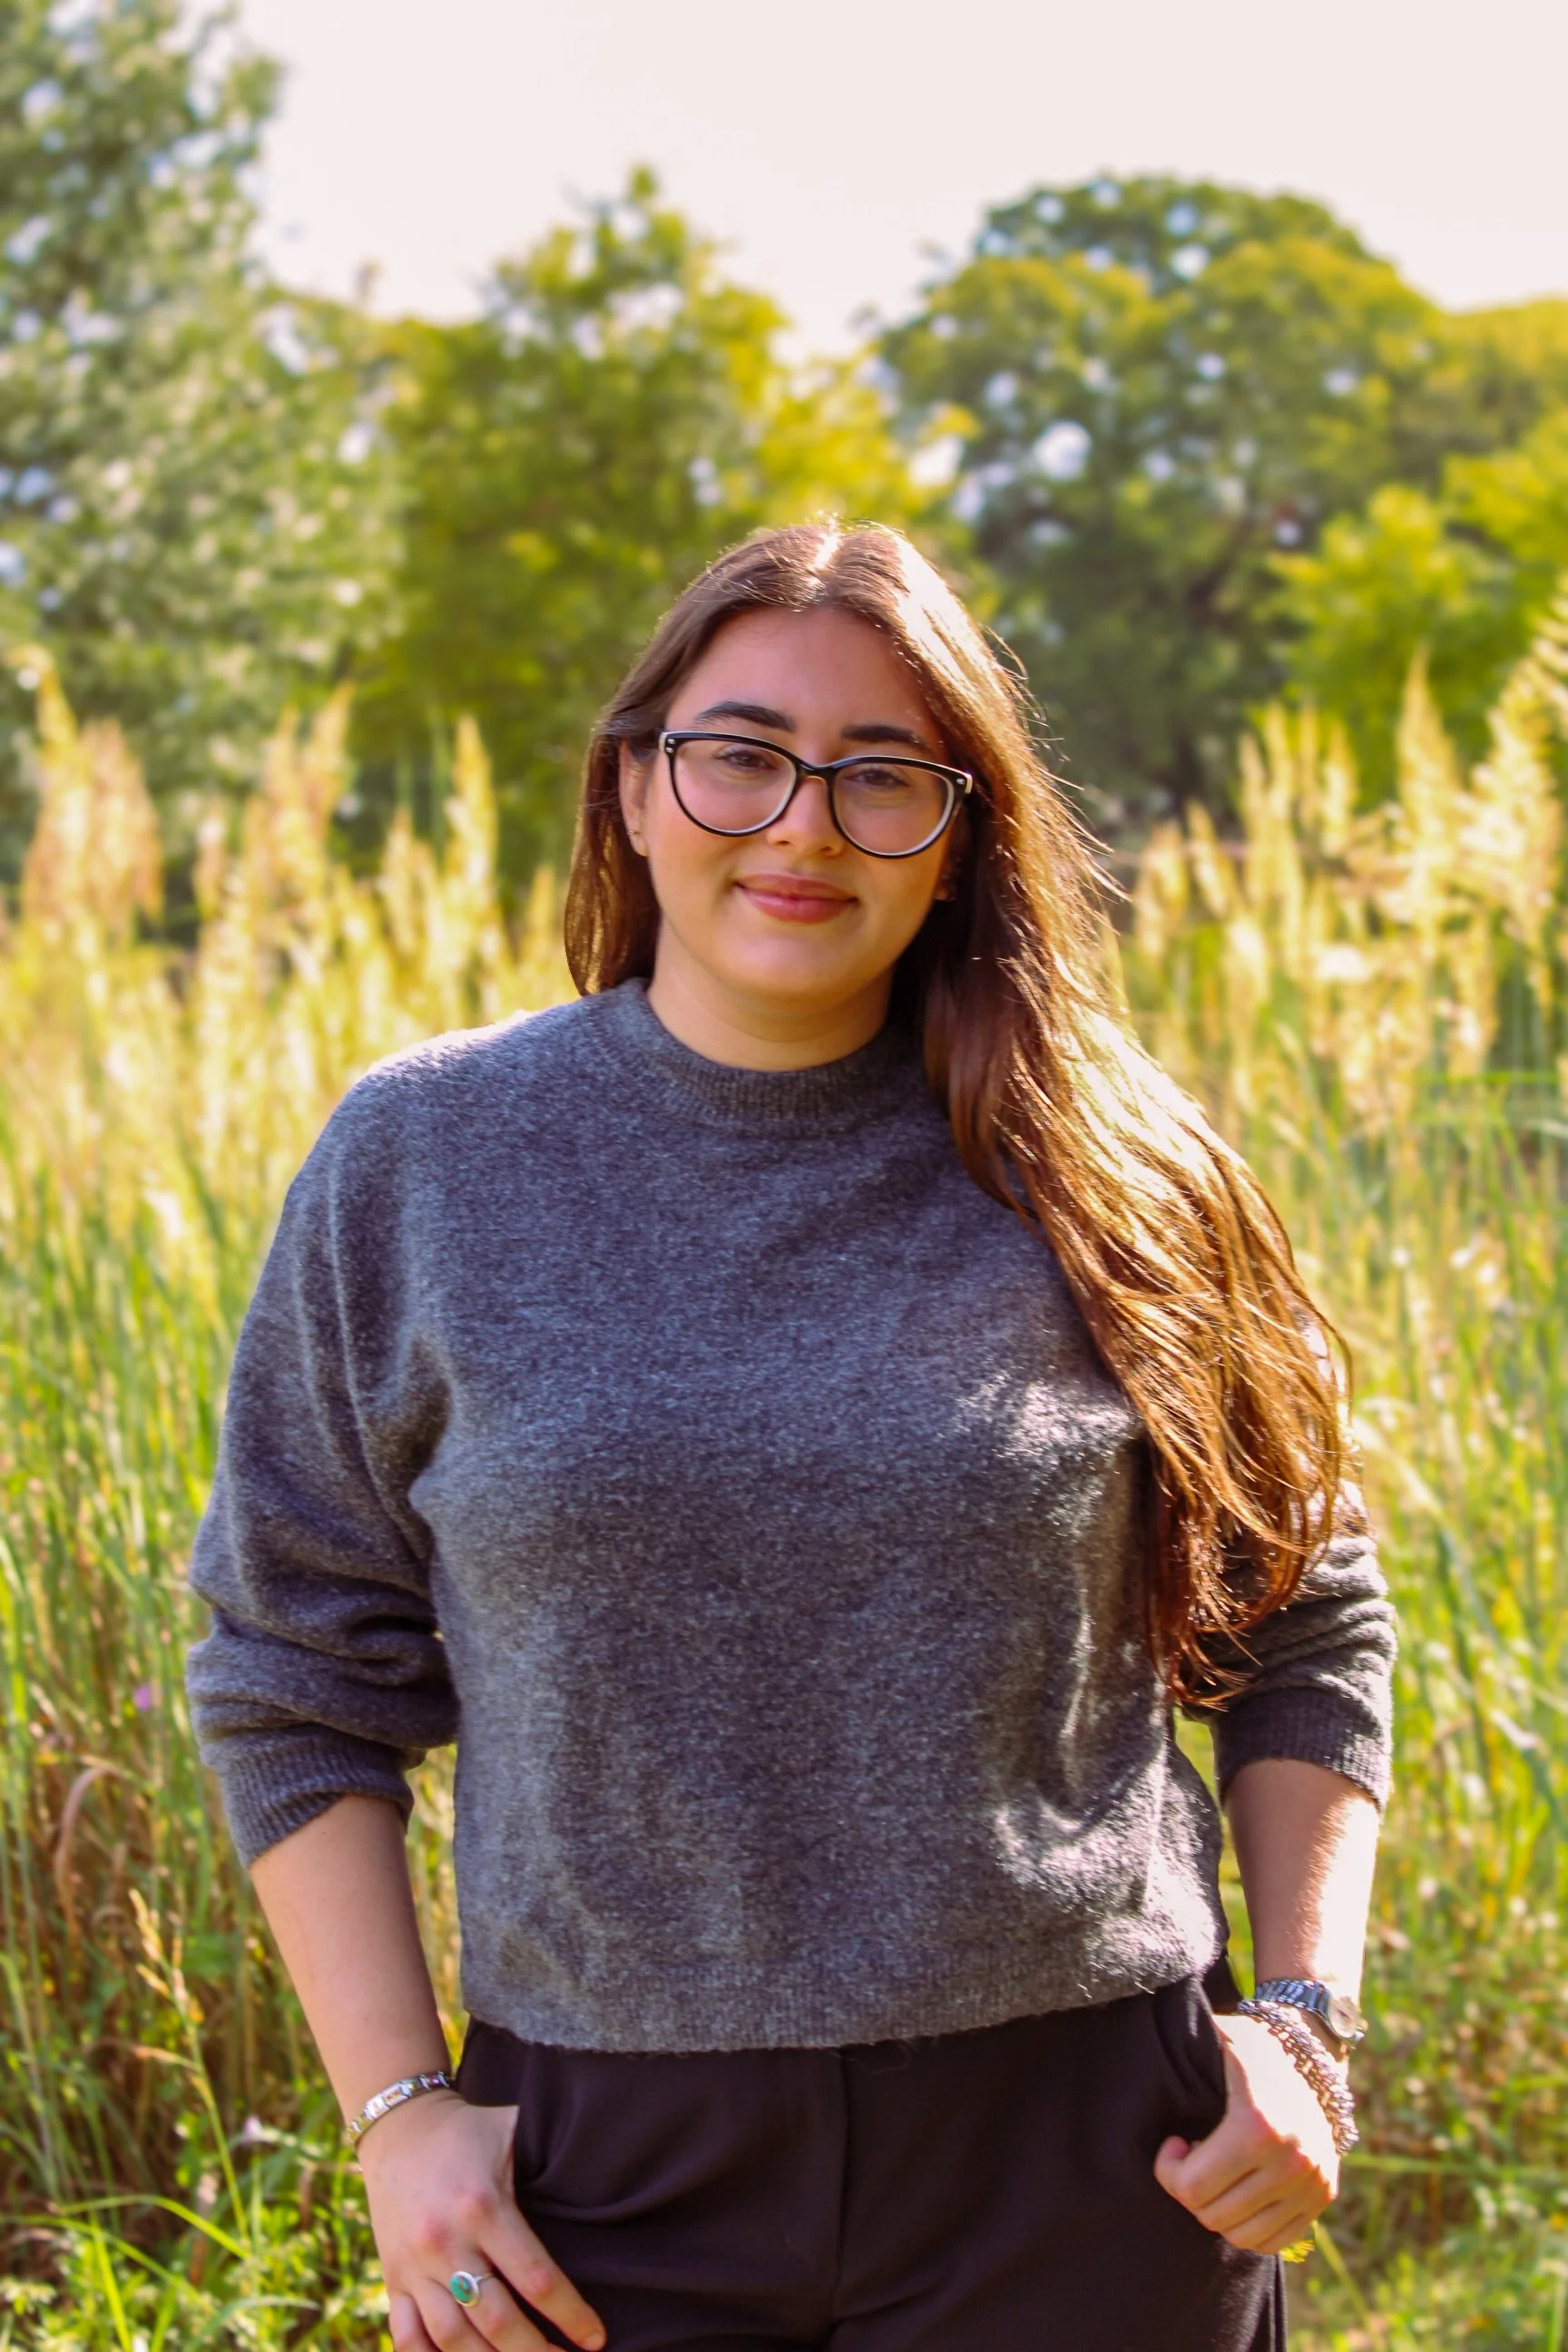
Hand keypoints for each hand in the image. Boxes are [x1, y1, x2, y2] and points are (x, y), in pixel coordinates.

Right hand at [356, 2090, 606, 2351]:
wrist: (399, 2126)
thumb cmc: (469, 2130)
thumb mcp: (512, 2130)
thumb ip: (553, 2158)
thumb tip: (610, 2172)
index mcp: (483, 2207)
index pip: (536, 2278)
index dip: (570, 2315)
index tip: (595, 2338)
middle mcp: (446, 2243)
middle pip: (498, 2322)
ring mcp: (415, 2266)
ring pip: (453, 2340)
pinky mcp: (392, 2279)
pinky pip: (407, 2338)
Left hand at [1153, 2014, 1340, 2255]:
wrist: (1310, 2058)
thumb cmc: (1248, 2052)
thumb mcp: (1216, 2043)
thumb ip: (1180, 2048)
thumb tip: (1142, 2052)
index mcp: (1257, 2127)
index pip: (1191, 2187)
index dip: (1168, 2170)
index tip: (1174, 2143)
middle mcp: (1291, 2162)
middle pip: (1214, 2217)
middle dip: (1192, 2190)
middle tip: (1193, 2158)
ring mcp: (1311, 2184)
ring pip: (1242, 2236)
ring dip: (1219, 2210)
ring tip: (1217, 2173)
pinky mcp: (1323, 2198)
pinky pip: (1274, 2241)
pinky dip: (1247, 2226)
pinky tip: (1239, 2190)